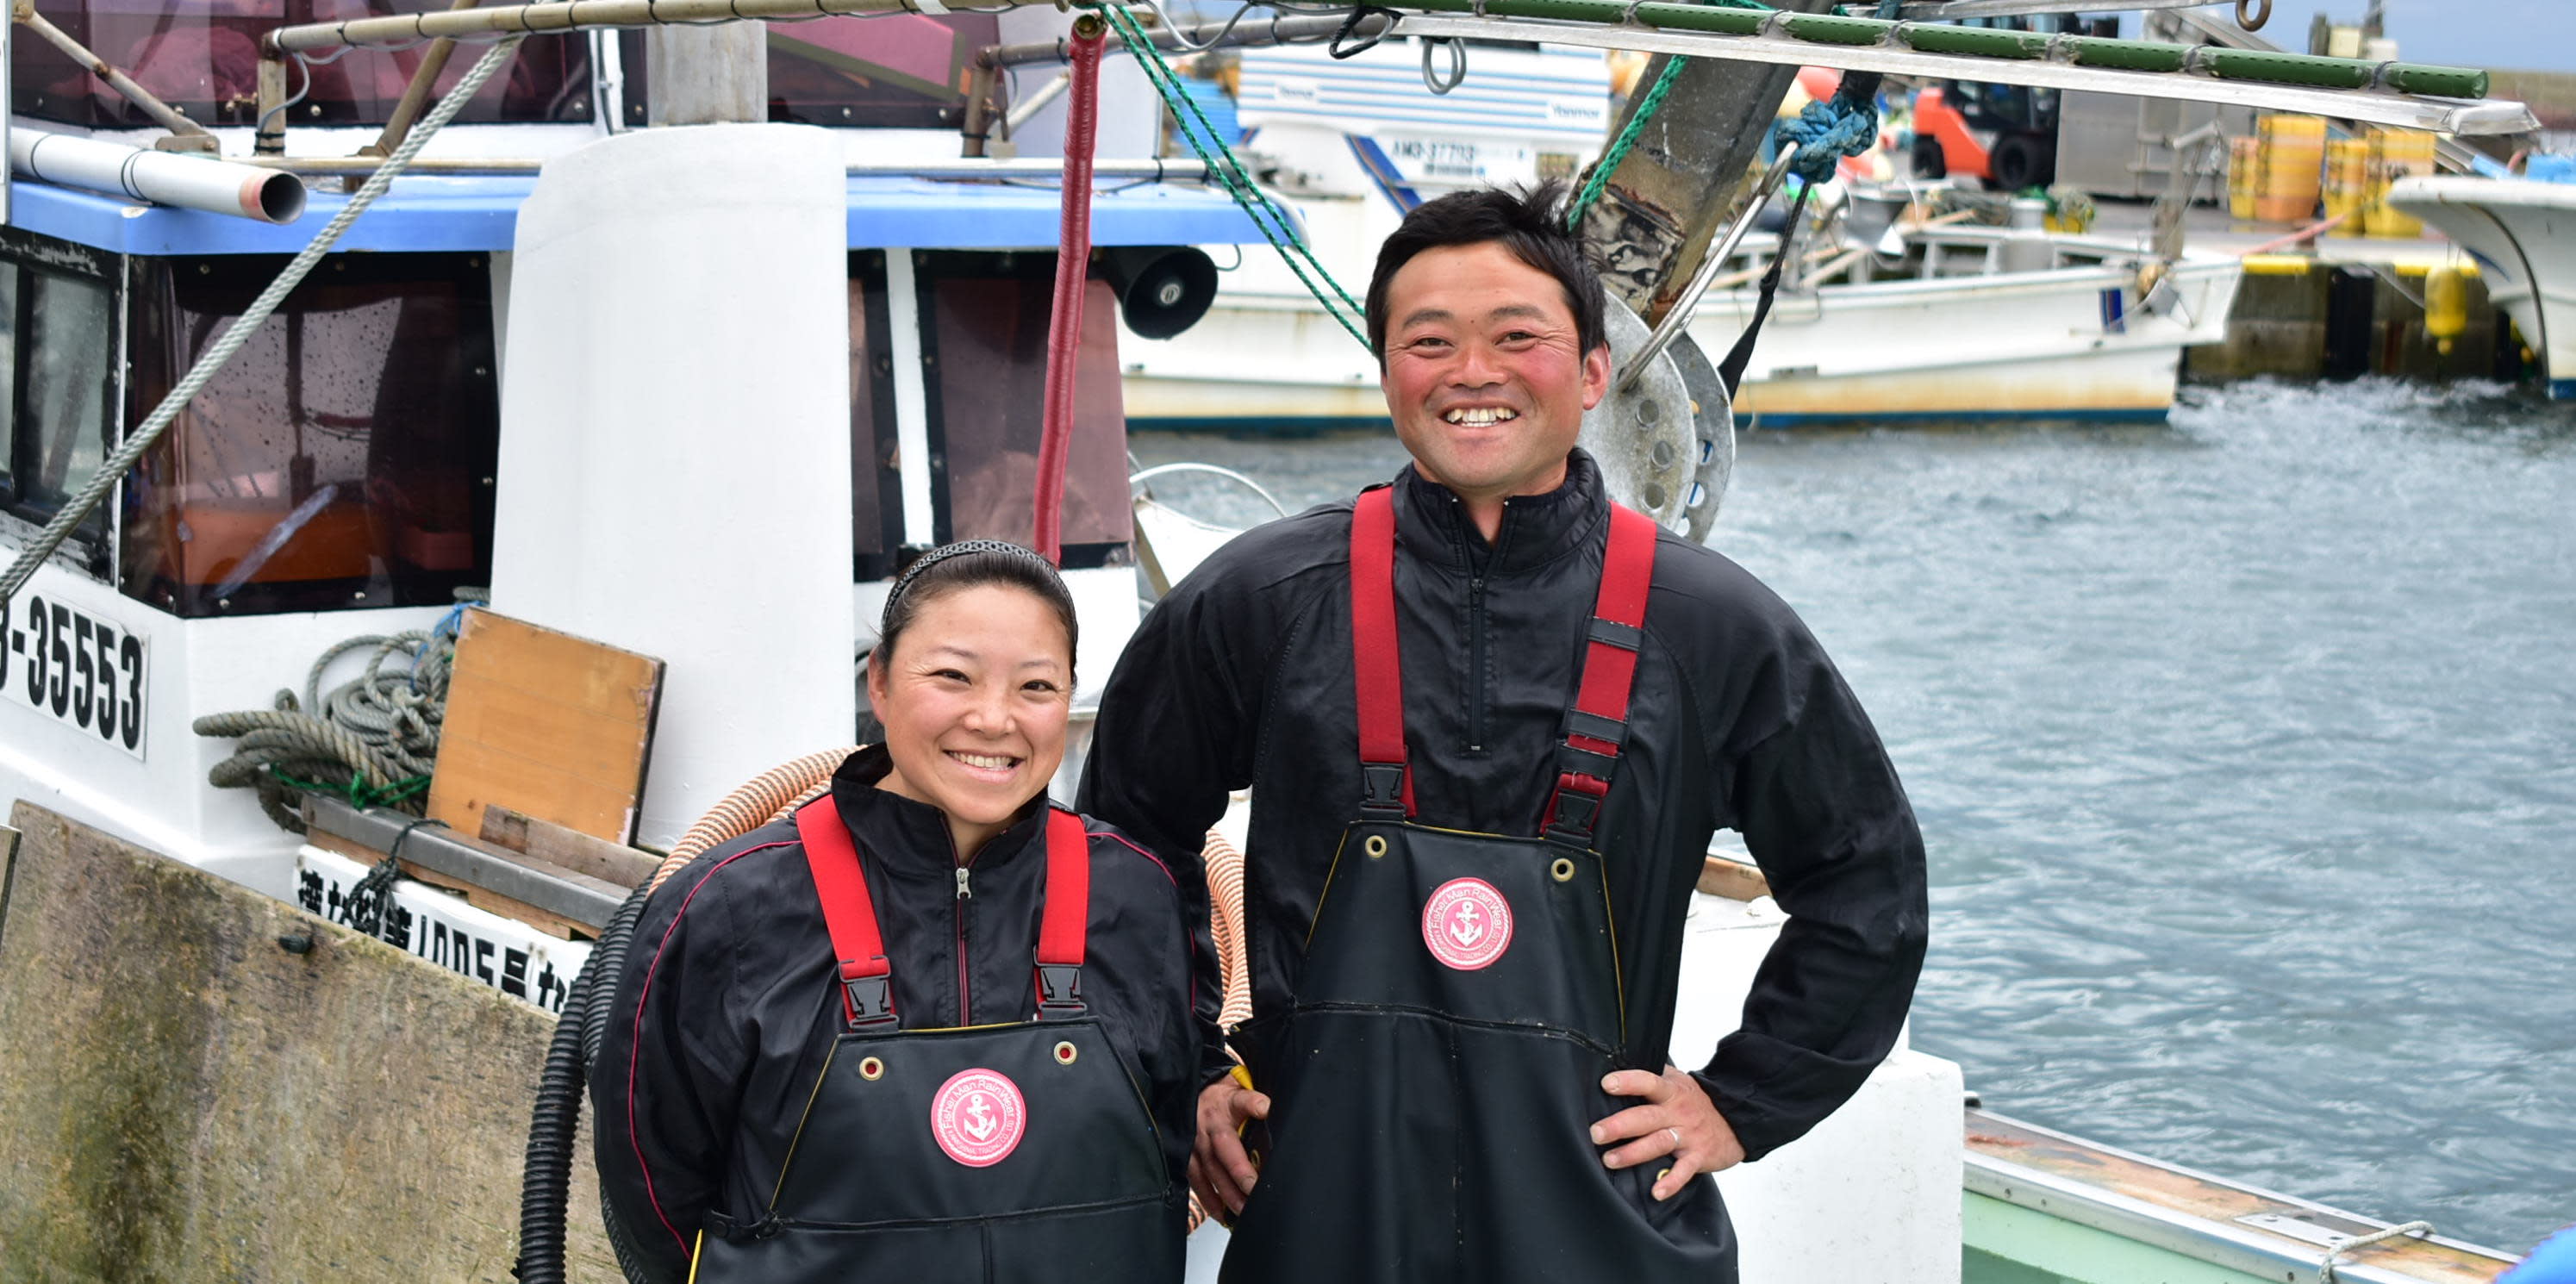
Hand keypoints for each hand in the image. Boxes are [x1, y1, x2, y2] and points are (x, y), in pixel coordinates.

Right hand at [1189, 1075, 1269, 1221]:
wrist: (1190, 1097)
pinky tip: (1222, 1215)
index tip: (1265, 1108)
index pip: (1243, 1100)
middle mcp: (1209, 1126)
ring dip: (1227, 1194)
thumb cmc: (1221, 1099)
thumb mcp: (1239, 1090)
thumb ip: (1256, 1100)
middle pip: (1225, 1148)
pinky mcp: (1186, 1159)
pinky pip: (1197, 1182)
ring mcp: (1195, 1144)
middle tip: (1255, 1189)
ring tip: (1243, 1211)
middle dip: (1240, 1172)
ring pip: (1210, 1171)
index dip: (1254, 1104)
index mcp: (1227, 1104)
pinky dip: (1209, 1201)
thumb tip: (1272, 1109)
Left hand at [1591, 1064, 1744, 1200]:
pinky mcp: (1698, 1157)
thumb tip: (1616, 1068)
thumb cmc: (1696, 1101)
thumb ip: (1652, 1076)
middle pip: (1646, 1117)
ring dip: (1633, 1153)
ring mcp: (1688, 1136)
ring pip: (1658, 1143)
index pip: (1649, 1082)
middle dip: (1620, 1125)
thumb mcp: (1677, 1081)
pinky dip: (1671, 1182)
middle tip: (1596, 1133)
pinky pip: (1684, 1171)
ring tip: (1610, 1159)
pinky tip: (1656, 1191)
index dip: (1629, 1081)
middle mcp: (1677, 1113)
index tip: (1607, 1084)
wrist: (1736, 1119)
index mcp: (1671, 1091)